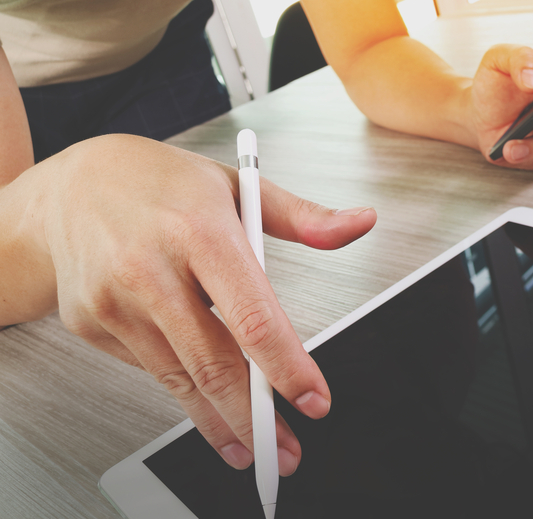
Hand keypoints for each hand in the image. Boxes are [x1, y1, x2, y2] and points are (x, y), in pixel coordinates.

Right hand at [39, 135, 375, 475]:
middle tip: (284, 450)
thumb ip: (304, 217)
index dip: (286, 367)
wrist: (71, 189)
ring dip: (221, 422)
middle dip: (256, 418)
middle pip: (213, 363)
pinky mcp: (92, 324)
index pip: (252, 315)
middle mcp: (150, 268)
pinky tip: (207, 403)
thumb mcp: (239, 185)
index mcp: (199, 230)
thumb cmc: (162, 185)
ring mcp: (115, 300)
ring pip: (180, 379)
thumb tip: (358, 224)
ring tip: (252, 449)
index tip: (314, 398)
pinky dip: (185, 390)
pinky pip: (153, 368)